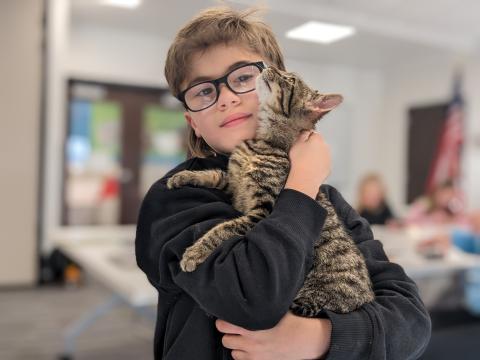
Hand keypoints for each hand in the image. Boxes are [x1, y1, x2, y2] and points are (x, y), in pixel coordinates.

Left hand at [216, 311, 331, 359]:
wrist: (303, 340)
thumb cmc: (290, 322)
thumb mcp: (272, 308)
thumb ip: (257, 305)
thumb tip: (246, 294)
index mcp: (251, 324)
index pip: (222, 324)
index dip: (223, 319)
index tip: (226, 316)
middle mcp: (249, 341)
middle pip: (225, 338)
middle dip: (227, 332)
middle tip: (233, 326)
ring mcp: (253, 353)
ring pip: (231, 349)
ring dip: (234, 343)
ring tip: (242, 336)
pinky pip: (240, 358)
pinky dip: (241, 353)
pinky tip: (248, 346)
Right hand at [285, 131, 330, 198]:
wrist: (305, 179)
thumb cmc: (298, 160)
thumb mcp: (296, 144)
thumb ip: (302, 135)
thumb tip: (307, 131)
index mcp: (317, 139)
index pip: (313, 133)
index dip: (306, 138)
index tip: (301, 144)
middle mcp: (326, 146)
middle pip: (319, 143)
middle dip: (313, 146)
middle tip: (303, 154)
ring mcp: (328, 158)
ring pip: (322, 153)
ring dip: (317, 155)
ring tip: (307, 162)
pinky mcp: (328, 167)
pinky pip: (323, 163)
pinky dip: (319, 164)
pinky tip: (311, 169)